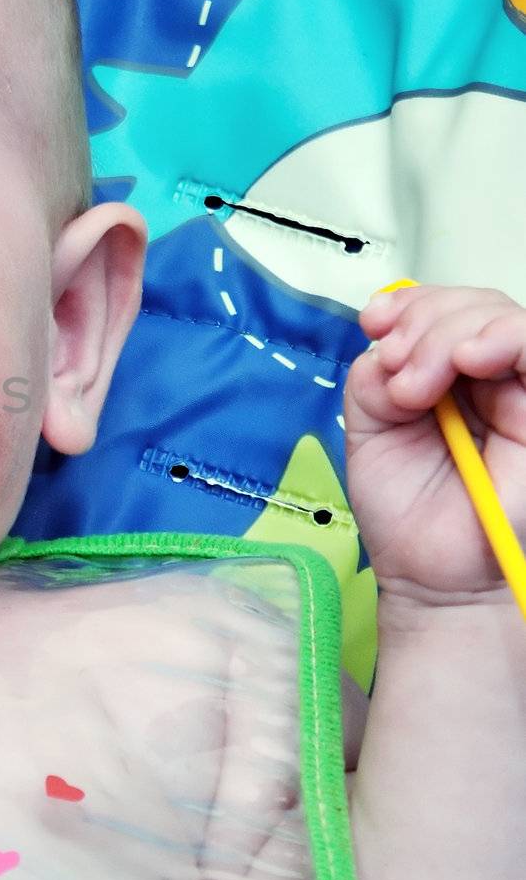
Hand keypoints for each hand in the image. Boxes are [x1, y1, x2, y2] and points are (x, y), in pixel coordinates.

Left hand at [346, 284, 525, 605]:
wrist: (433, 575)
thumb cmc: (407, 512)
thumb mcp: (368, 431)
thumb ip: (373, 380)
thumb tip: (387, 346)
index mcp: (441, 375)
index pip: (437, 308)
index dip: (406, 303)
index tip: (373, 322)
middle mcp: (484, 378)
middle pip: (469, 306)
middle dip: (422, 322)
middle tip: (394, 368)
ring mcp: (517, 393)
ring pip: (501, 319)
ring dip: (449, 333)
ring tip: (416, 384)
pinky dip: (501, 338)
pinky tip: (467, 359)